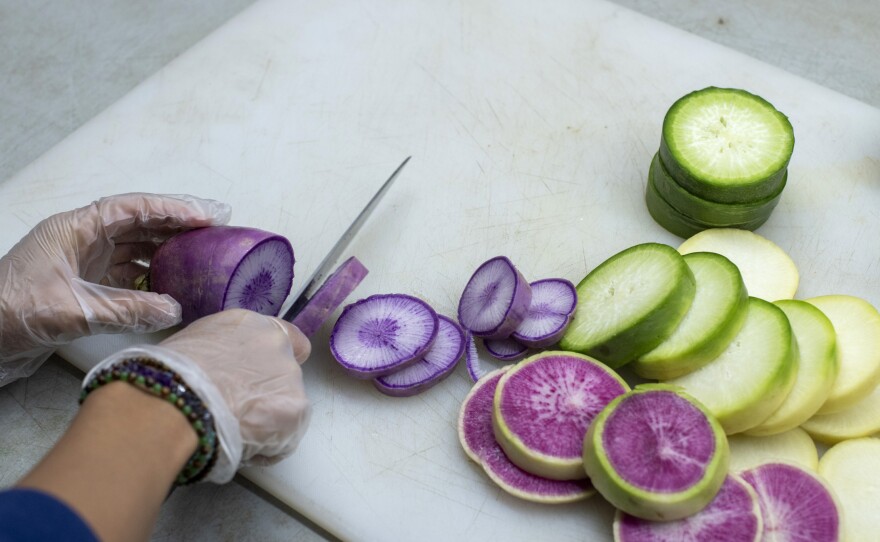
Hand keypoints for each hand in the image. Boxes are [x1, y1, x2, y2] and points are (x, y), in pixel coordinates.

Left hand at [0, 193, 230, 386]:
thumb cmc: (8, 312)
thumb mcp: (73, 310)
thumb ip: (126, 309)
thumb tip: (174, 308)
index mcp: (75, 229)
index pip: (133, 209)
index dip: (173, 209)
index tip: (207, 215)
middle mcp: (82, 241)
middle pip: (140, 224)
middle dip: (178, 226)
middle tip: (217, 230)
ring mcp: (84, 264)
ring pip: (136, 250)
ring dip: (168, 253)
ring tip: (203, 257)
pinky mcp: (85, 288)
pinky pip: (128, 277)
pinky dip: (152, 281)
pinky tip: (174, 289)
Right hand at [85, 309, 311, 481]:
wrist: (170, 403)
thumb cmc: (167, 376)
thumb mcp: (195, 345)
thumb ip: (223, 353)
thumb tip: (223, 373)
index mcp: (252, 325)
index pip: (287, 340)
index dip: (274, 364)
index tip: (260, 381)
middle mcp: (277, 345)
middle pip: (284, 377)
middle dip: (265, 396)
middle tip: (235, 413)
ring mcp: (290, 378)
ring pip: (285, 409)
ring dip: (265, 423)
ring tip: (230, 435)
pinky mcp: (294, 411)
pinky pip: (284, 439)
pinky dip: (264, 450)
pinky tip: (237, 450)